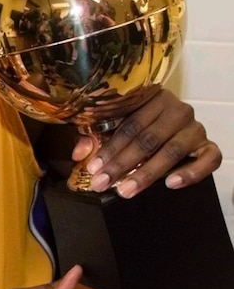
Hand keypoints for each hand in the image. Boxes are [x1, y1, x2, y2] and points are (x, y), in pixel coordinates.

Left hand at [72, 89, 220, 197]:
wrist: (169, 122)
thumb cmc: (136, 123)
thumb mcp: (112, 125)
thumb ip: (94, 137)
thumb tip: (79, 154)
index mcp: (152, 98)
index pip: (130, 126)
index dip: (110, 148)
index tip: (94, 168)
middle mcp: (177, 110)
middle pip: (148, 140)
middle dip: (123, 164)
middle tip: (104, 183)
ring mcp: (195, 128)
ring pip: (172, 152)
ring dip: (148, 173)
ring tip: (127, 189)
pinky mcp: (208, 146)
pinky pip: (209, 159)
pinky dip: (191, 173)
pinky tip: (171, 183)